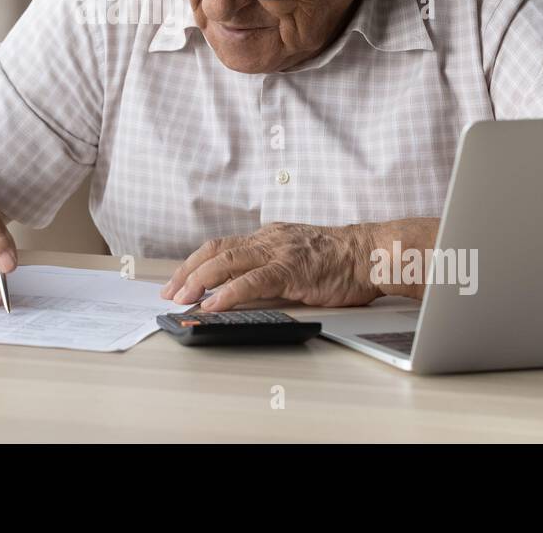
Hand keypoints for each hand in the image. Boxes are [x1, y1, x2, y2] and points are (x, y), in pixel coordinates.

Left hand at [160, 222, 380, 310]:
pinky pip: (253, 281)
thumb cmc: (341, 260)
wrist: (371, 253)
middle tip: (170, 293)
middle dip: (188, 272)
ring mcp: (278, 252)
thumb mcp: (298, 257)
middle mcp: (268, 240)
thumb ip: (272, 268)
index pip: (221, 246)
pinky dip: (228, 293)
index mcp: (268, 237)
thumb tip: (242, 289)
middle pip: (215, 251)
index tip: (178, 281)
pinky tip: (214, 304)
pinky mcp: (291, 269)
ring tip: (183, 298)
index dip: (195, 263)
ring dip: (200, 281)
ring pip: (227, 261)